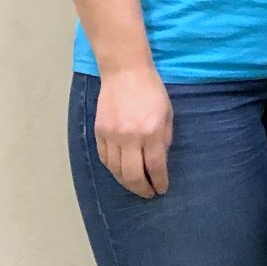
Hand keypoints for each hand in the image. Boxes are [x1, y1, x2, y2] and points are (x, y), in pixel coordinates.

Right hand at [94, 65, 173, 198]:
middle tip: (148, 194)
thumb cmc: (152, 90)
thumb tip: (160, 160)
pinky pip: (104, 159)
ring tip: (135, 186)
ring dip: (126, 182)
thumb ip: (164, 138)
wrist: (125, 72)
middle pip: (133, 174)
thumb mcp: (167, 113)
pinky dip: (112, 169)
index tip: (162, 189)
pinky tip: (120, 172)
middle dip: (141, 188)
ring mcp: (111, 136)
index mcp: (151, 131)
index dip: (159, 181)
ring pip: (115, 170)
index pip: (155, 166)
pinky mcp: (99, 132)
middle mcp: (130, 137)